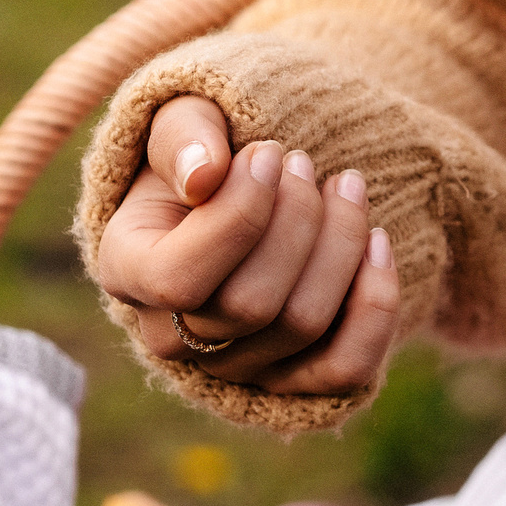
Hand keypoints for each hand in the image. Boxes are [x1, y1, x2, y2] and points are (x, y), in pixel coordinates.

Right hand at [94, 95, 399, 394]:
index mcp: (127, 273)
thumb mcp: (182, 125)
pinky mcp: (293, 380)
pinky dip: (374, 306)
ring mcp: (234, 368)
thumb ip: (184, 137)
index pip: (179, 279)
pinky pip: (345, 367)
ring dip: (341, 245)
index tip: (270, 153)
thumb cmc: (205, 158)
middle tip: (306, 162)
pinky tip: (378, 242)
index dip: (238, 217)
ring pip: (302, 326)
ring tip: (346, 186)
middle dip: (297, 220)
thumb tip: (204, 176)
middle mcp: (172, 337)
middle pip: (251, 306)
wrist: (244, 196)